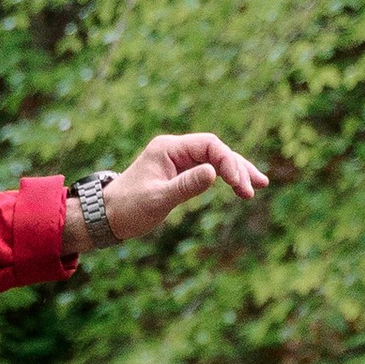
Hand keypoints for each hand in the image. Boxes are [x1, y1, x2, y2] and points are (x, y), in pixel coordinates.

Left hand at [69, 131, 267, 254]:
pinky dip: (223, 179)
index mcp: (168, 149)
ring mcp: (177, 161)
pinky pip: (206, 171)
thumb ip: (185, 186)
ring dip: (236, 172)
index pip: (209, 146)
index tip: (239, 185)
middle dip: (238, 168)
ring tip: (260, 185)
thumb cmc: (127, 208)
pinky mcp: (178, 173)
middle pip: (216, 151)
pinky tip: (239, 187)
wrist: (105, 217)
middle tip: (257, 186)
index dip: (228, 162)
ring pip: (214, 161)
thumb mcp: (158, 200)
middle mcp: (174, 150)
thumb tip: (213, 173)